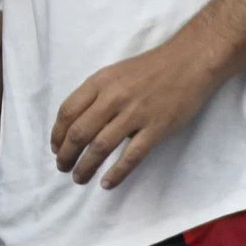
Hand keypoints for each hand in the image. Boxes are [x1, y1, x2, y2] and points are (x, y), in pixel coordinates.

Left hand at [50, 38, 218, 189]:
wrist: (190, 61)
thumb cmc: (150, 68)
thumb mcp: (114, 73)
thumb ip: (96, 95)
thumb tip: (78, 124)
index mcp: (99, 82)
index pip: (67, 112)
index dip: (57, 134)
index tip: (56, 148)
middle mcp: (113, 98)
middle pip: (79, 133)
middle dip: (66, 155)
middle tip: (63, 167)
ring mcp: (135, 114)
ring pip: (101, 147)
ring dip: (86, 166)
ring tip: (79, 178)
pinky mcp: (157, 128)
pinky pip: (132, 156)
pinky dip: (117, 172)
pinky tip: (107, 183)